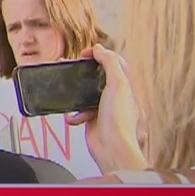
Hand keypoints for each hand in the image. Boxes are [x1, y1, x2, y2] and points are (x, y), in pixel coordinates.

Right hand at [67, 45, 146, 174]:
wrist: (111, 146)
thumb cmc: (118, 119)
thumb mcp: (117, 83)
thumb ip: (110, 63)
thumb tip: (100, 49)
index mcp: (126, 84)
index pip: (115, 61)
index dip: (101, 54)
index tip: (86, 53)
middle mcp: (116, 95)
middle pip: (99, 75)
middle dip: (85, 70)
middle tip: (74, 67)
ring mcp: (105, 107)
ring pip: (87, 92)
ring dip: (76, 92)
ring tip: (67, 88)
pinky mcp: (94, 119)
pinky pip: (81, 110)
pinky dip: (75, 113)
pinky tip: (73, 117)